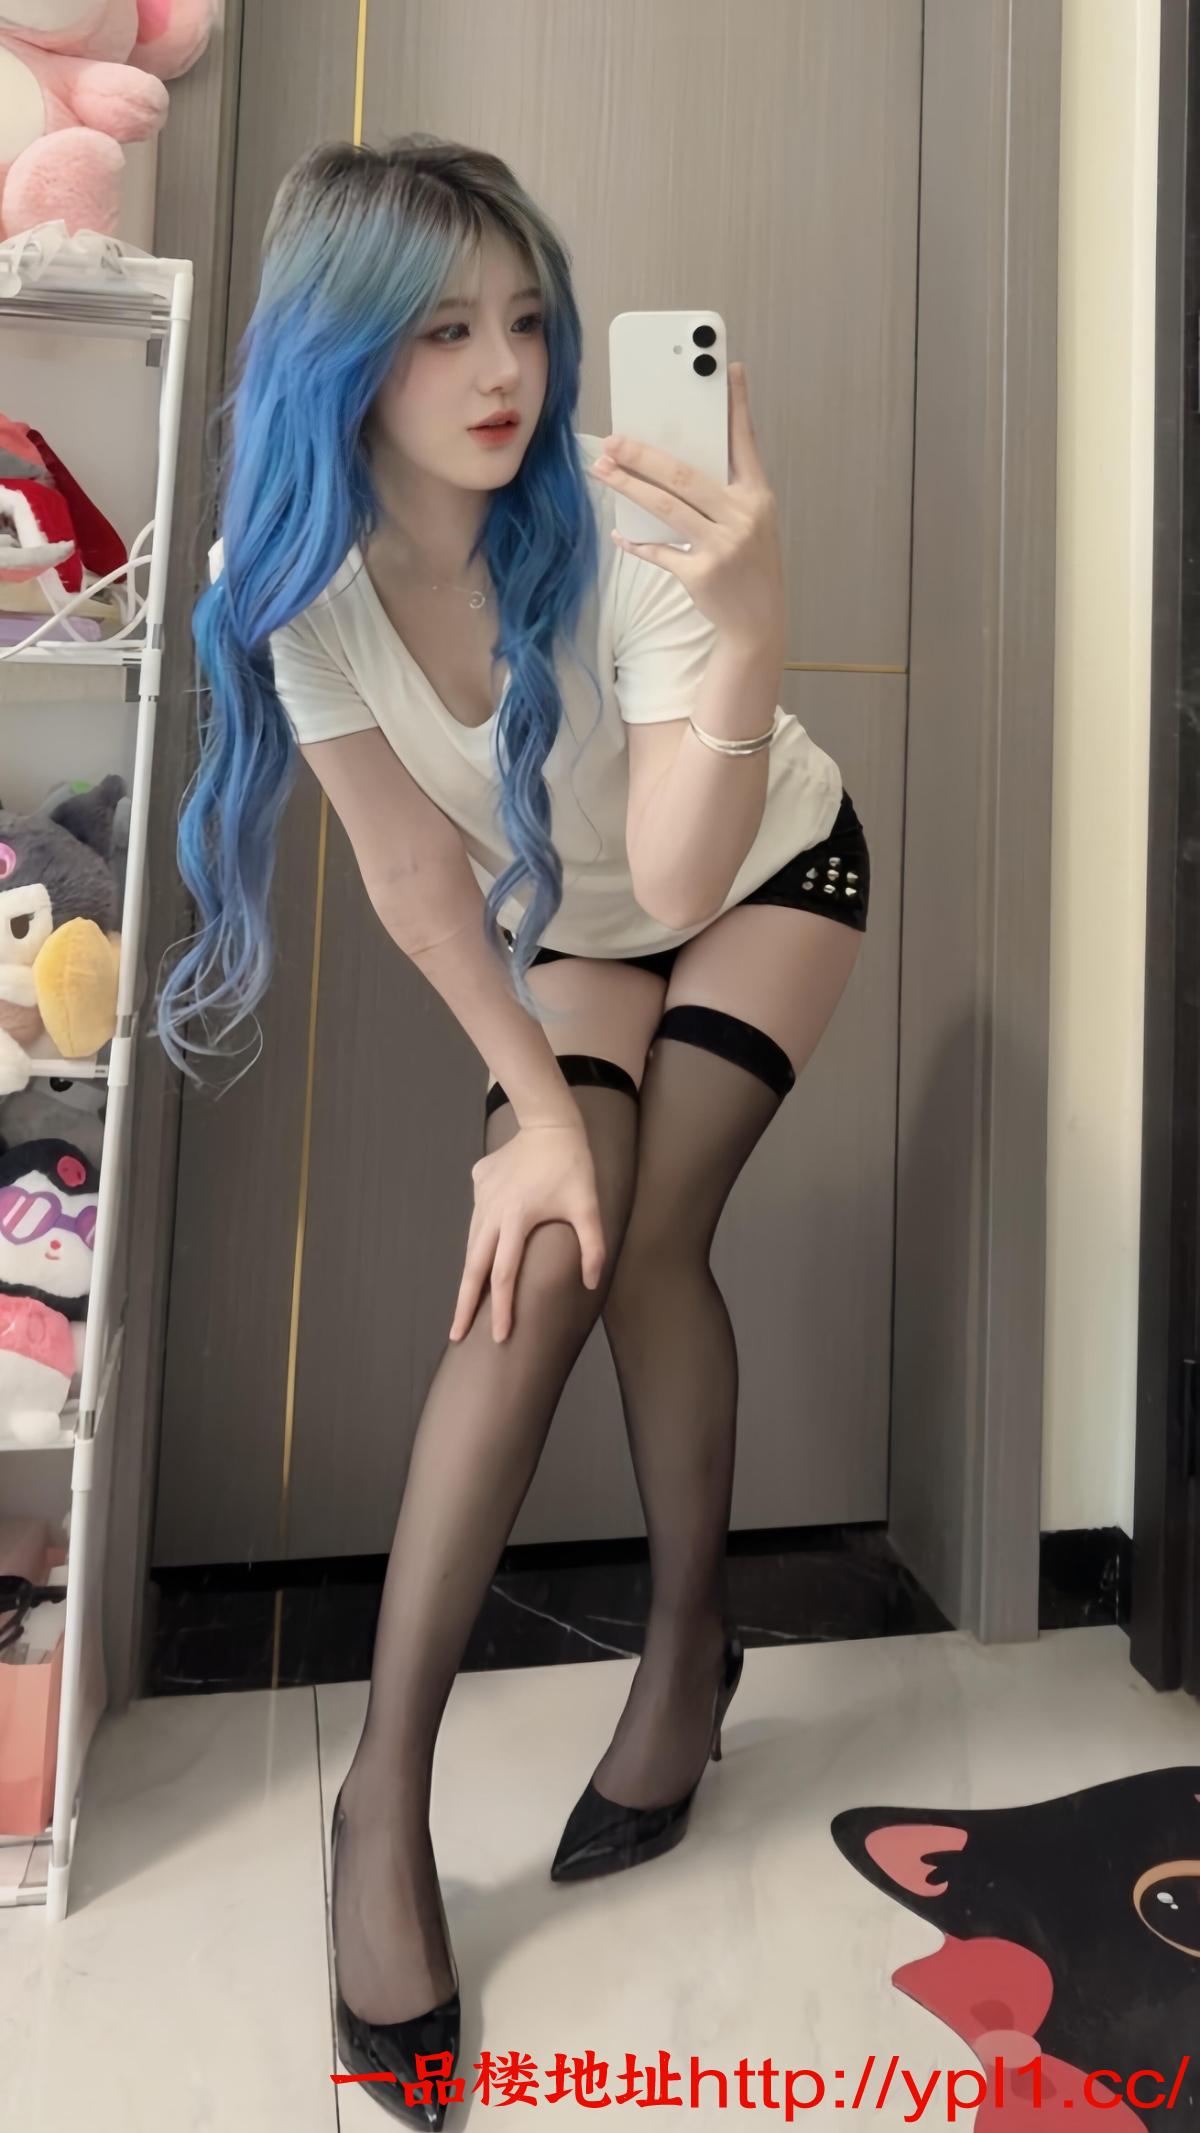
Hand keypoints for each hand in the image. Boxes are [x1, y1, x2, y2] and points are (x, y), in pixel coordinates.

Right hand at [448, 1121, 606, 1343]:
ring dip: (469, 1274)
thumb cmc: (572, 1165)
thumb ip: (592, 1246)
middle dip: (465, 1305)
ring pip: (471, 1243)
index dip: (501, 1309)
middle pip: (473, 1268)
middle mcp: (492, 1212)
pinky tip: (487, 1244)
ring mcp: (481, 1197)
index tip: (497, 1336)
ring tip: (466, 1302)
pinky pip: (478, 1216)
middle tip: (455, 1335)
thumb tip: (592, 1283)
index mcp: (516, 1220)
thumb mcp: (589, 1206)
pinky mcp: (478, 1183)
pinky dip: (478, 1237)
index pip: (505, 1276)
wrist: (549, 1121)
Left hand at [586, 361, 786, 652]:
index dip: (737, 405)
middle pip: (685, 475)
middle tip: (614, 440)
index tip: (728, 370)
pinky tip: (618, 533)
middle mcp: (743, 517)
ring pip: (666, 507)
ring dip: (629, 486)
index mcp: (758, 496)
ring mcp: (722, 546)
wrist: (758, 622)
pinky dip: (636, 542)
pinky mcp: (701, 574)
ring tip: (603, 470)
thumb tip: (679, 458)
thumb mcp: (751, 522)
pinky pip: (659, 551)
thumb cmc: (750, 564)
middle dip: (644, 455)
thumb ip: (726, 490)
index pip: (745, 442)